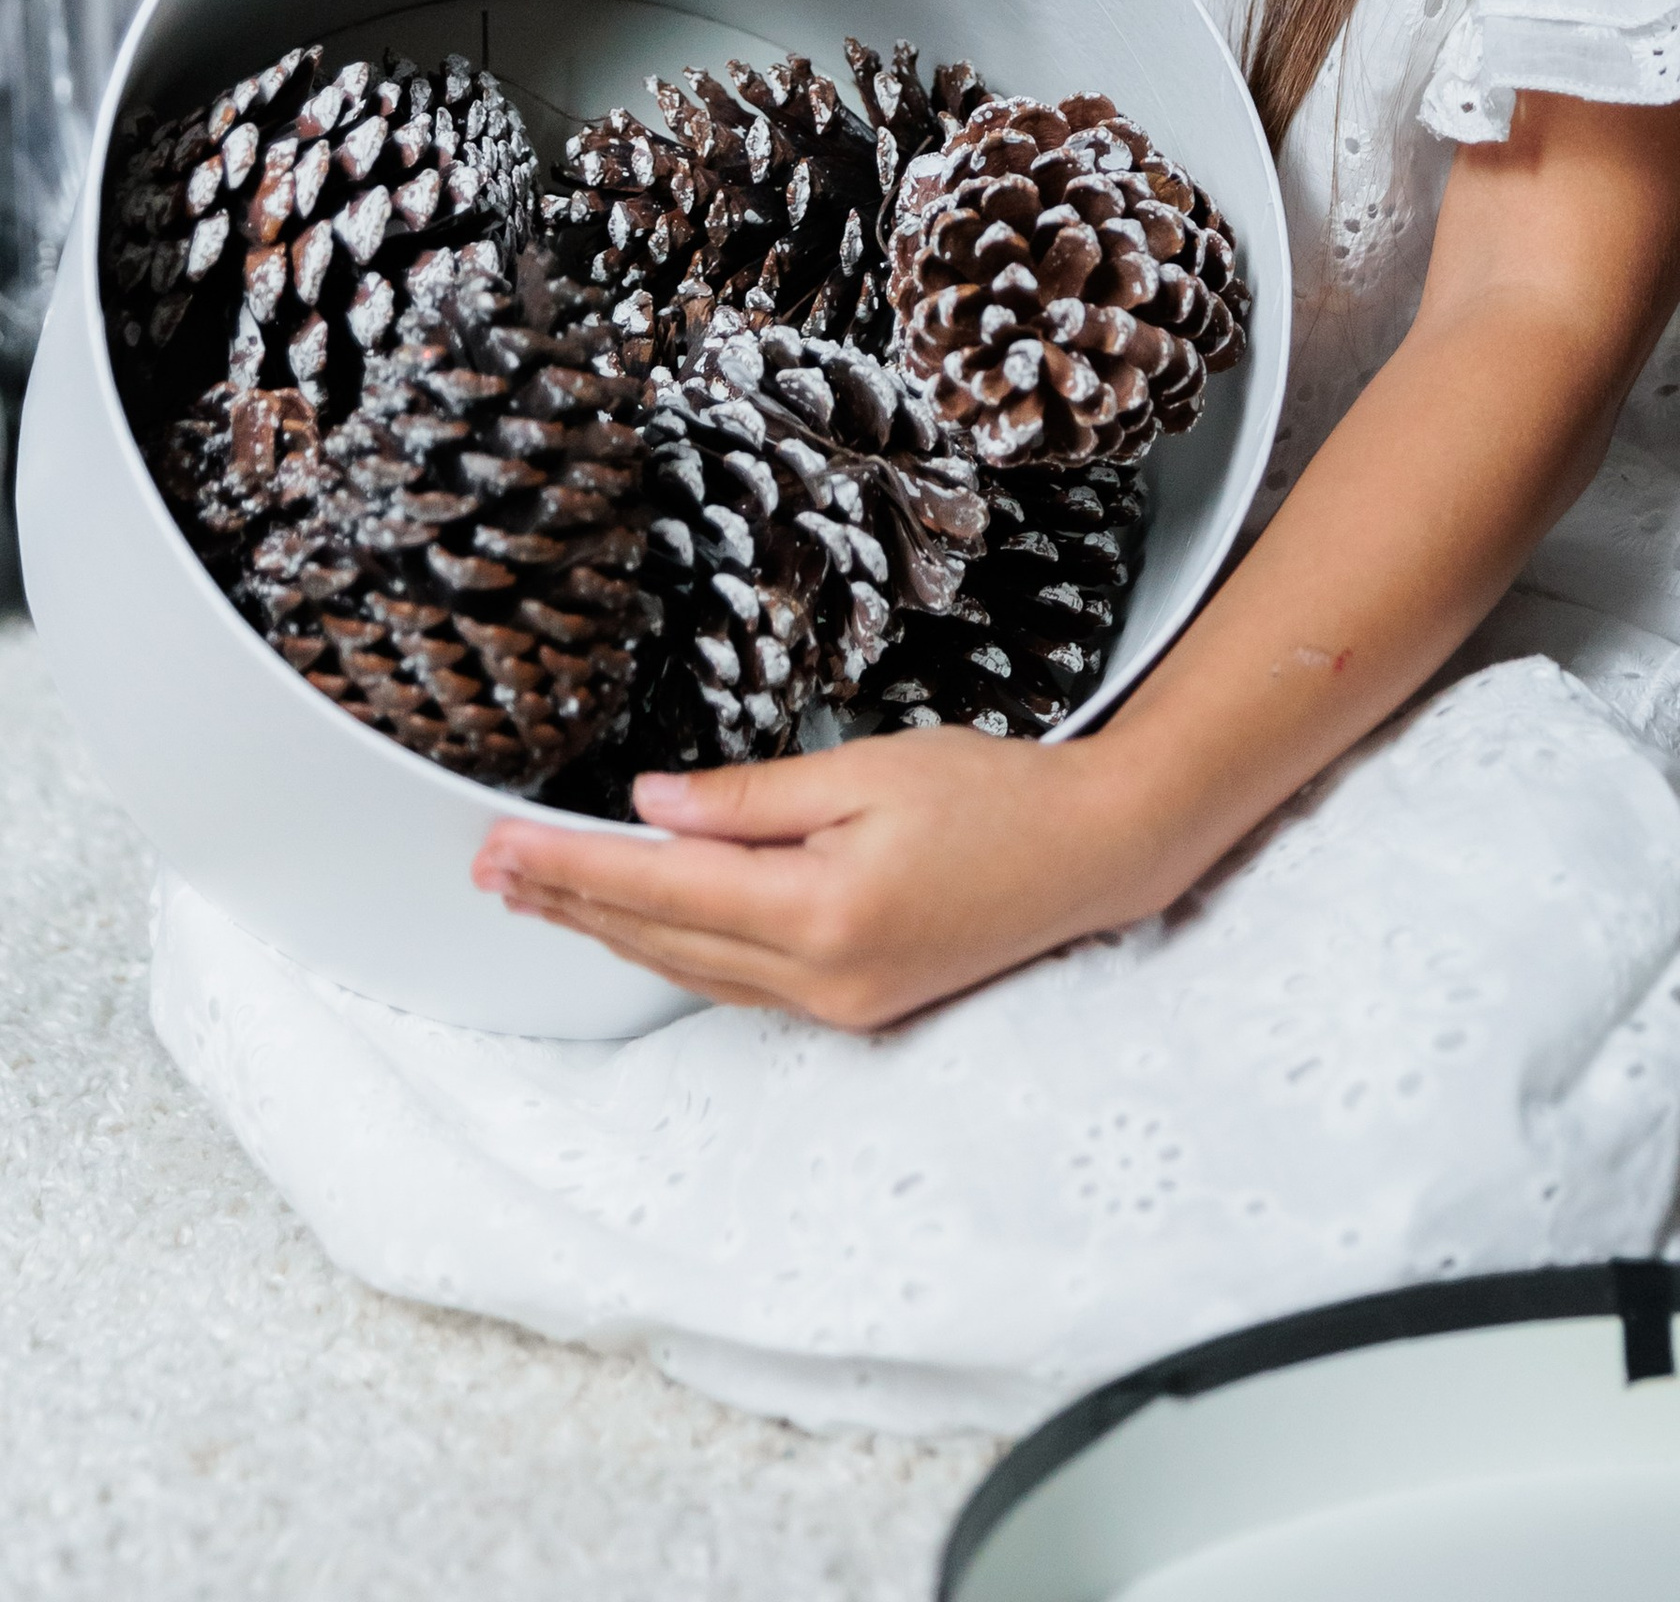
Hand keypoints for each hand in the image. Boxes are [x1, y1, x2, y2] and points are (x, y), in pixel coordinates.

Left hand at [473, 726, 1175, 1027]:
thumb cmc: (996, 797)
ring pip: (690, 967)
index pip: (663, 887)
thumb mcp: (870, 770)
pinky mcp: (854, 1004)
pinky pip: (736, 980)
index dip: (573, 868)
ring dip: (611, 929)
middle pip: (663, 939)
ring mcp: (836, 1003)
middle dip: (571, 902)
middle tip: (489, 871)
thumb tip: (651, 811)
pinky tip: (641, 922)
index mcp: (820, 911)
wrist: (1094, 854)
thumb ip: (752, 799)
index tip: (501, 848)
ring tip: (539, 895)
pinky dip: (675, 947)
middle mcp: (819, 976)